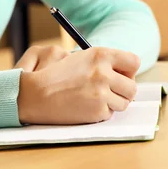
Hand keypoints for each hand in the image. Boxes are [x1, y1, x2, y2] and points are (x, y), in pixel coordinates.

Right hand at [17, 47, 140, 124]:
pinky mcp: (97, 110)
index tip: (121, 76)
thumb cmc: (54, 74)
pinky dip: (100, 113)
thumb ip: (104, 61)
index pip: (134, 62)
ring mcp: (102, 93)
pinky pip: (110, 113)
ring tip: (96, 99)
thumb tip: (124, 71)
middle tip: (111, 92)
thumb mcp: (80, 57)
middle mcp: (104, 73)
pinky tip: (85, 107)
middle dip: (124, 91)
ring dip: (113, 103)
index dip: (129, 71)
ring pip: (124, 102)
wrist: (33, 94)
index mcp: (101, 55)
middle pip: (132, 86)